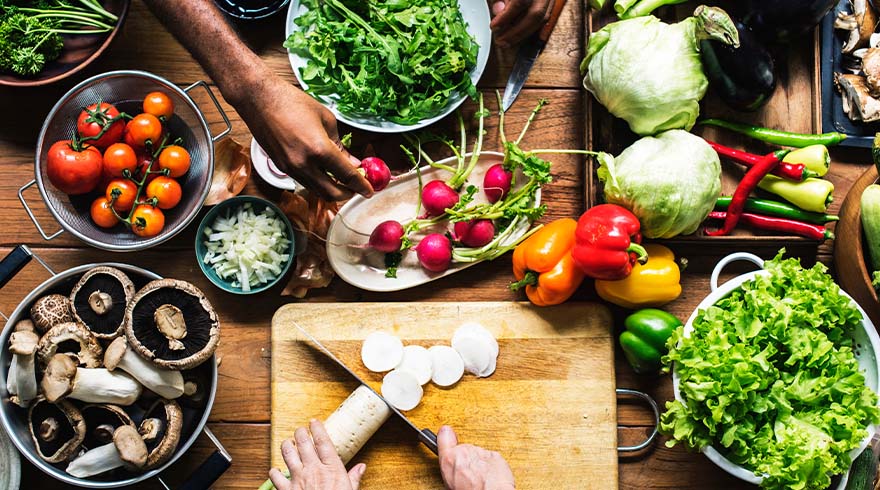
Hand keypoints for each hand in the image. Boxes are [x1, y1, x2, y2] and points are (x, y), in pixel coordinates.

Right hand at [236, 75, 372, 200]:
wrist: (259, 99)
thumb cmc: (293, 102)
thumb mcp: (326, 119)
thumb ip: (340, 145)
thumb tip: (352, 161)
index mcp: (319, 150)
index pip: (346, 175)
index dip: (361, 185)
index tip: (370, 190)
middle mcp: (304, 164)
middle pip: (331, 192)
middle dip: (347, 194)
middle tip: (357, 188)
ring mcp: (291, 168)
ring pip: (316, 190)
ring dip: (332, 190)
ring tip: (343, 181)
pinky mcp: (281, 167)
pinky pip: (304, 182)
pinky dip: (318, 183)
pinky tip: (325, 174)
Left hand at [269, 419, 365, 489]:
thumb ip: (354, 478)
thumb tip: (361, 467)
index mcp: (331, 468)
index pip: (322, 441)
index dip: (317, 428)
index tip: (314, 422)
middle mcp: (313, 469)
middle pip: (303, 442)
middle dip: (300, 432)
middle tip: (300, 430)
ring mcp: (298, 479)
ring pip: (287, 453)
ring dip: (286, 445)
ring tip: (288, 443)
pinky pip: (275, 475)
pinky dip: (274, 470)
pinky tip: (276, 469)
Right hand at [438, 425, 514, 489]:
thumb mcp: (450, 483)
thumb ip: (449, 467)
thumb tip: (451, 466)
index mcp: (450, 460)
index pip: (444, 437)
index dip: (445, 435)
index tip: (446, 433)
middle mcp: (465, 452)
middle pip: (464, 449)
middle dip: (466, 459)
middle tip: (468, 474)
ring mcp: (481, 452)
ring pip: (478, 455)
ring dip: (479, 464)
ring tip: (480, 479)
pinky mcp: (495, 456)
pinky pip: (491, 459)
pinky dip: (491, 466)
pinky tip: (489, 477)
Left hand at [490, 0, 555, 46]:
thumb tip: (499, 10)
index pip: (521, 1)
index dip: (507, 17)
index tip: (494, 26)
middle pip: (535, 14)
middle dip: (517, 32)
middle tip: (501, 41)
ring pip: (542, 18)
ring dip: (524, 33)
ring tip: (507, 41)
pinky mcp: (552, 1)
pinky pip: (545, 17)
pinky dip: (531, 28)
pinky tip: (519, 35)